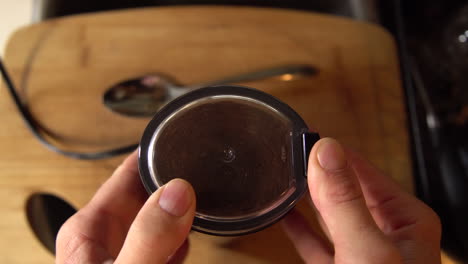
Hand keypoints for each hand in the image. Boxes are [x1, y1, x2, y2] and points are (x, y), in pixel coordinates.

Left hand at [56, 151, 195, 263]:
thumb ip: (148, 236)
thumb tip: (176, 193)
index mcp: (87, 230)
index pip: (125, 172)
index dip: (155, 155)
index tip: (182, 143)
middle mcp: (105, 238)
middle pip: (146, 192)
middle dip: (173, 184)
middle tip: (201, 179)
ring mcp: (126, 252)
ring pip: (159, 216)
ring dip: (181, 212)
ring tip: (201, 209)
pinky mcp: (144, 262)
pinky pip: (166, 241)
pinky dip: (181, 238)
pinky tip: (187, 243)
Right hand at [282, 138, 440, 263]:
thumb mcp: (368, 251)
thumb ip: (346, 202)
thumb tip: (327, 153)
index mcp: (406, 222)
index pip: (364, 170)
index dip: (332, 151)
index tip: (305, 135)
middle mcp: (385, 234)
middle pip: (345, 189)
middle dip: (317, 170)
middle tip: (289, 151)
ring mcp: (361, 252)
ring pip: (329, 212)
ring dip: (307, 195)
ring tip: (286, 174)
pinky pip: (314, 240)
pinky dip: (298, 226)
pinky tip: (285, 213)